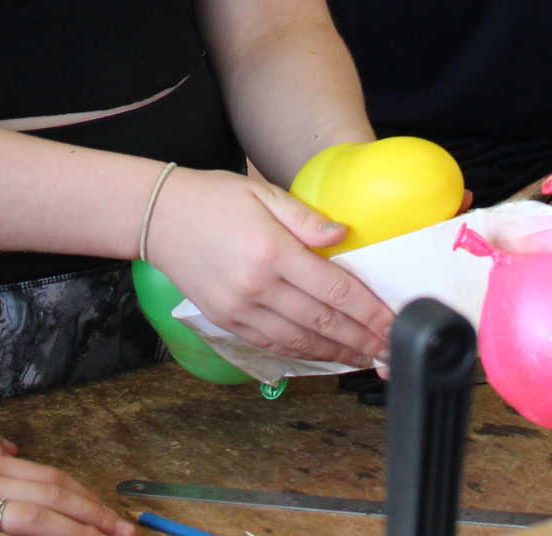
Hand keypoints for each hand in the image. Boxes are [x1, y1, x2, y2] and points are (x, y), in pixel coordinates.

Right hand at [144, 168, 391, 367]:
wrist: (158, 218)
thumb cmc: (213, 198)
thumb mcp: (263, 193)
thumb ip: (307, 218)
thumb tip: (344, 236)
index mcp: (272, 251)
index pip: (334, 288)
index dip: (368, 310)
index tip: (393, 321)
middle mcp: (257, 287)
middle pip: (323, 321)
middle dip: (362, 338)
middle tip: (391, 349)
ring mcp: (239, 310)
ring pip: (299, 341)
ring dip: (337, 353)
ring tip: (365, 358)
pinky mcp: (226, 321)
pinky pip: (272, 344)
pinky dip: (302, 352)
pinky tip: (324, 353)